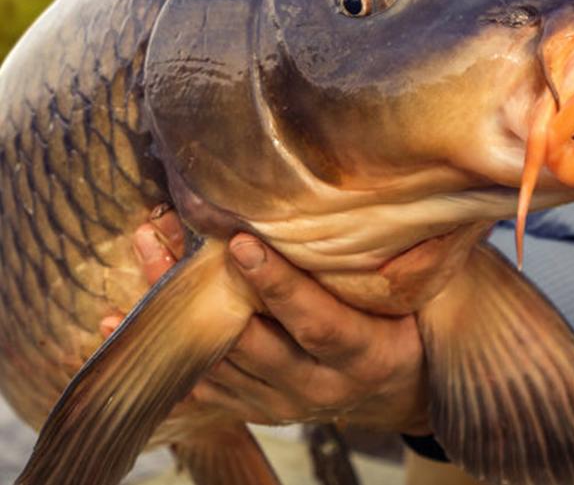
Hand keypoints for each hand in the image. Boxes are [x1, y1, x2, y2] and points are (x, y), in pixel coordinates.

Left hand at [104, 207, 430, 433]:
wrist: (395, 389)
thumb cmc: (408, 322)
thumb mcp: (423, 296)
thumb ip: (417, 259)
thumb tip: (427, 199)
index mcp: (364, 354)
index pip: (317, 320)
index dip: (278, 285)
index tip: (240, 242)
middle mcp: (317, 386)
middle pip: (251, 339)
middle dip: (205, 287)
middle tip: (168, 234)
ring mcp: (279, 401)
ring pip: (217, 357)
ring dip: (175, 308)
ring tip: (145, 248)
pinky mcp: (251, 405)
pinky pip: (196, 386)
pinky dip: (154, 354)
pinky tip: (115, 324)